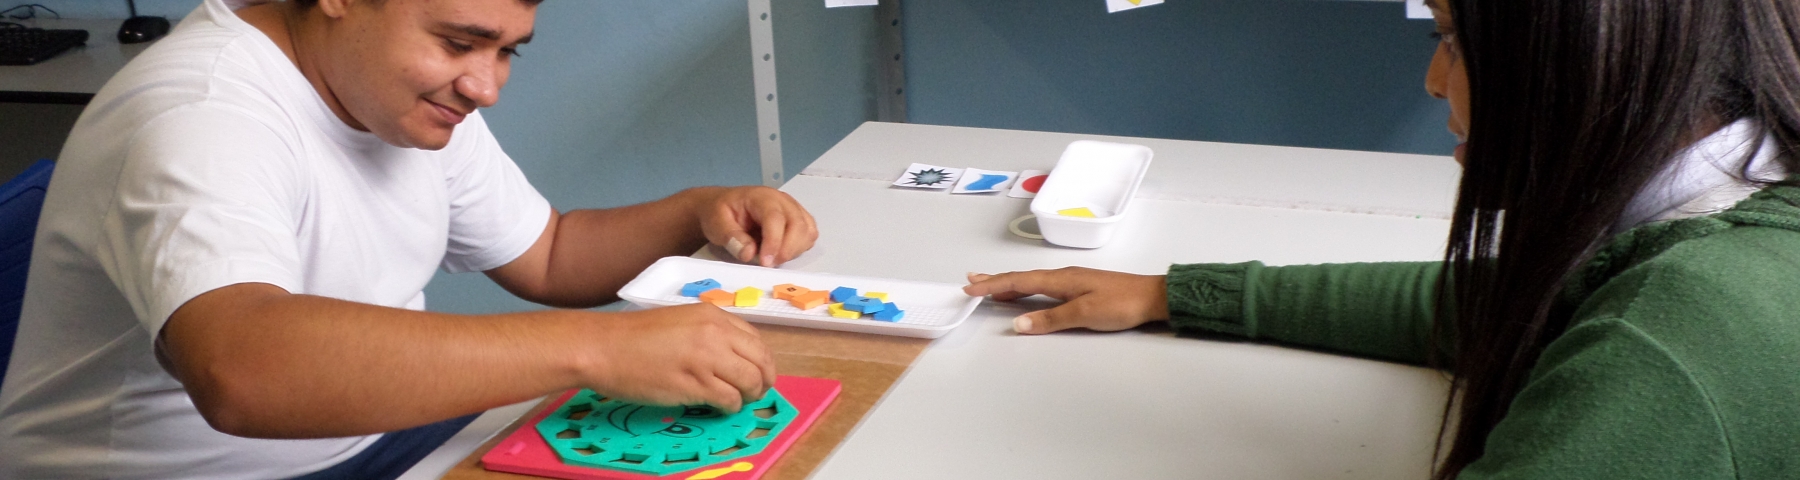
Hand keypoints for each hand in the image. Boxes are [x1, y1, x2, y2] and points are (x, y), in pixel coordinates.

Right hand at [580, 304, 776, 412]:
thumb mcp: (681, 321)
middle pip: (760, 361)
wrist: (604, 347)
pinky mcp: (694, 384)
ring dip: (749, 396)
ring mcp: (706, 359)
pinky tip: (720, 407)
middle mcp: (715, 334)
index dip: (761, 361)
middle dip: (764, 380)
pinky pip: (729, 399)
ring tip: (738, 400)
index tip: (757, 373)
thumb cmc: (635, 336)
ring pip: (750, 382)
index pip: (756, 340)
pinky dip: (730, 407)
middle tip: (756, 392)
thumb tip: (733, 356)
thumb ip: (709, 333)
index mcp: (713, 316)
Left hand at [697, 186, 817, 266]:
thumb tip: (749, 253)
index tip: (765, 262)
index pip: (775, 218)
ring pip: (807, 232)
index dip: (773, 242)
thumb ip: (731, 237)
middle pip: (798, 224)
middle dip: (786, 250)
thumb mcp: (716, 223)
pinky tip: (781, 252)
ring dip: (794, 250)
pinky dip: (799, 248)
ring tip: (772, 258)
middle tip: (768, 264)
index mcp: (762, 197)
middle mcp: (783, 201)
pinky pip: (809, 236)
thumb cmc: (720, 213)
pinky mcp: (799, 221)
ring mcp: (793, 210)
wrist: (724, 206)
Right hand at [963, 268, 1169, 334]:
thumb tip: (1018, 324)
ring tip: (991, 285)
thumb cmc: (1121, 304)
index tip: (970, 288)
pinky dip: (1026, 289)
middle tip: (971, 281)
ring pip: (1031, 281)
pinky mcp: (1079, 289)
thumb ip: (1050, 319)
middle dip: (995, 280)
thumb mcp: (1084, 314)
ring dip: (1009, 284)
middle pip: (1022, 278)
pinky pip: (1043, 286)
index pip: (1019, 281)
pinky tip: (1026, 293)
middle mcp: (1062, 276)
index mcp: (1060, 279)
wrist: (1153, 297)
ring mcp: (1071, 281)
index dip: (993, 285)